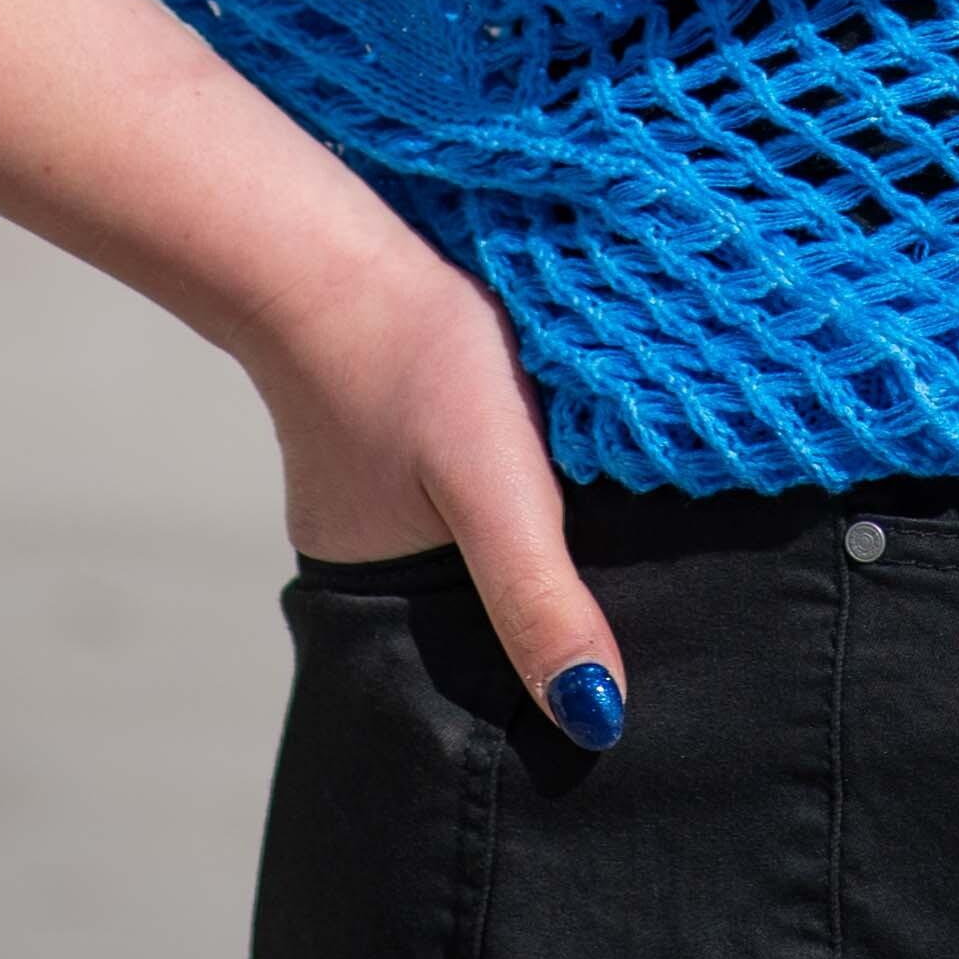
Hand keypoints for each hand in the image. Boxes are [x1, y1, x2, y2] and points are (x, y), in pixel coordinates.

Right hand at [244, 196, 630, 745]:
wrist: (330, 240)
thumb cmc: (408, 357)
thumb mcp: (495, 488)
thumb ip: (538, 598)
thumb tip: (596, 718)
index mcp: (382, 600)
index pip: (481, 670)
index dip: (546, 665)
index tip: (620, 661)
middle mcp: (365, 559)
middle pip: (477, 605)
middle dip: (542, 598)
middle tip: (629, 572)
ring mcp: (368, 490)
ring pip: (471, 536)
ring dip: (525, 522)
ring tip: (598, 504)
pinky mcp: (384, 430)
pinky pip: (457, 477)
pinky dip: (500, 470)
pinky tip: (545, 443)